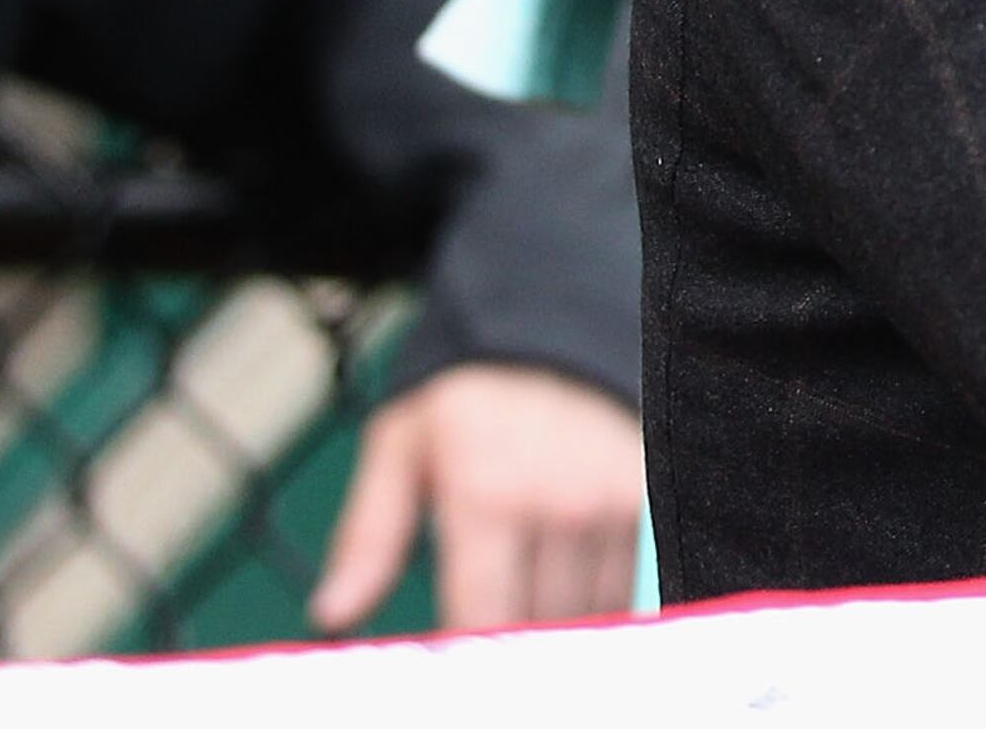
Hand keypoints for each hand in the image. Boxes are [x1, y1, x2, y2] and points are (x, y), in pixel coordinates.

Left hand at [309, 363, 643, 633]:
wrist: (560, 318)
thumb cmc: (473, 391)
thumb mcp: (401, 445)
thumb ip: (369, 536)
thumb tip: (332, 614)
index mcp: (488, 495)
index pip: (485, 622)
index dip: (470, 660)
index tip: (455, 666)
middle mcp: (560, 505)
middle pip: (541, 628)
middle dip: (513, 638)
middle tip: (490, 615)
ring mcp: (615, 502)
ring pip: (593, 612)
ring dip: (564, 619)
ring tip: (531, 586)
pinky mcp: (653, 495)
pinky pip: (635, 581)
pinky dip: (606, 594)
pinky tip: (576, 574)